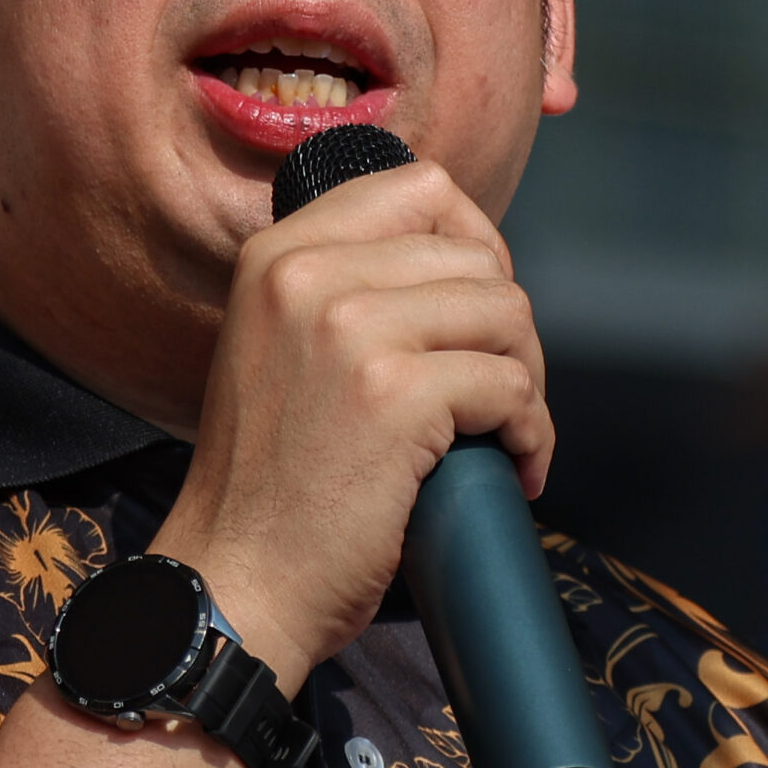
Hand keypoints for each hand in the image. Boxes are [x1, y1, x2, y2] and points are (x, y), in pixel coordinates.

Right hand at [149, 159, 551, 694]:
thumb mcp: (281, 345)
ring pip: (506, 313)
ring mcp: (351, 330)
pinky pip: (512, 387)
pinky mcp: (395, 395)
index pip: (420, 186)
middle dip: (507, 327)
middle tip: (497, 392)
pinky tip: (512, 468)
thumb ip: (347, 287)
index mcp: (277, 253)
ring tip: (505, 432)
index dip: (472, 243)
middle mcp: (307, 274)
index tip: (475, 308)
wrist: (235, 581)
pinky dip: (531, 434)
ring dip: (526, 380)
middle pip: (476, 256)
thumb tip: (464, 263)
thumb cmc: (271, 483)